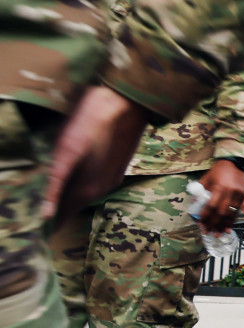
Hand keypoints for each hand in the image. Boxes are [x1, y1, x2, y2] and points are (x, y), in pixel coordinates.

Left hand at [41, 86, 151, 219]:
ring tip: (50, 192)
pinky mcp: (116, 168)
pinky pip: (94, 184)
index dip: (46, 222)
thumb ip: (55, 184)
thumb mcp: (66, 151)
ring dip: (68, 196)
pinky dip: (80, 186)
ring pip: (83, 195)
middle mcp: (101, 189)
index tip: (32, 224)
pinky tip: (73, 175)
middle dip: (55, 208)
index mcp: (87, 189)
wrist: (126, 103)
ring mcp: (111, 179)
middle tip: (34, 207)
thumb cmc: (91, 121)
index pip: (61, 217)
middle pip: (72, 206)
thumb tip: (45, 214)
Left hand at [198, 159, 243, 230]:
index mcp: (218, 187)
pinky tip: (228, 227)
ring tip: (219, 234)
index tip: (201, 226)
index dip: (206, 218)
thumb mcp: (206, 179)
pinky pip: (237, 210)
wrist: (237, 161)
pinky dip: (232, 220)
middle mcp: (230, 192)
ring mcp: (239, 194)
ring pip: (231, 213)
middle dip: (214, 224)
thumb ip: (200, 192)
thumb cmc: (219, 170)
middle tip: (209, 233)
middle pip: (221, 212)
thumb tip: (195, 205)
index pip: (211, 207)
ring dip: (224, 225)